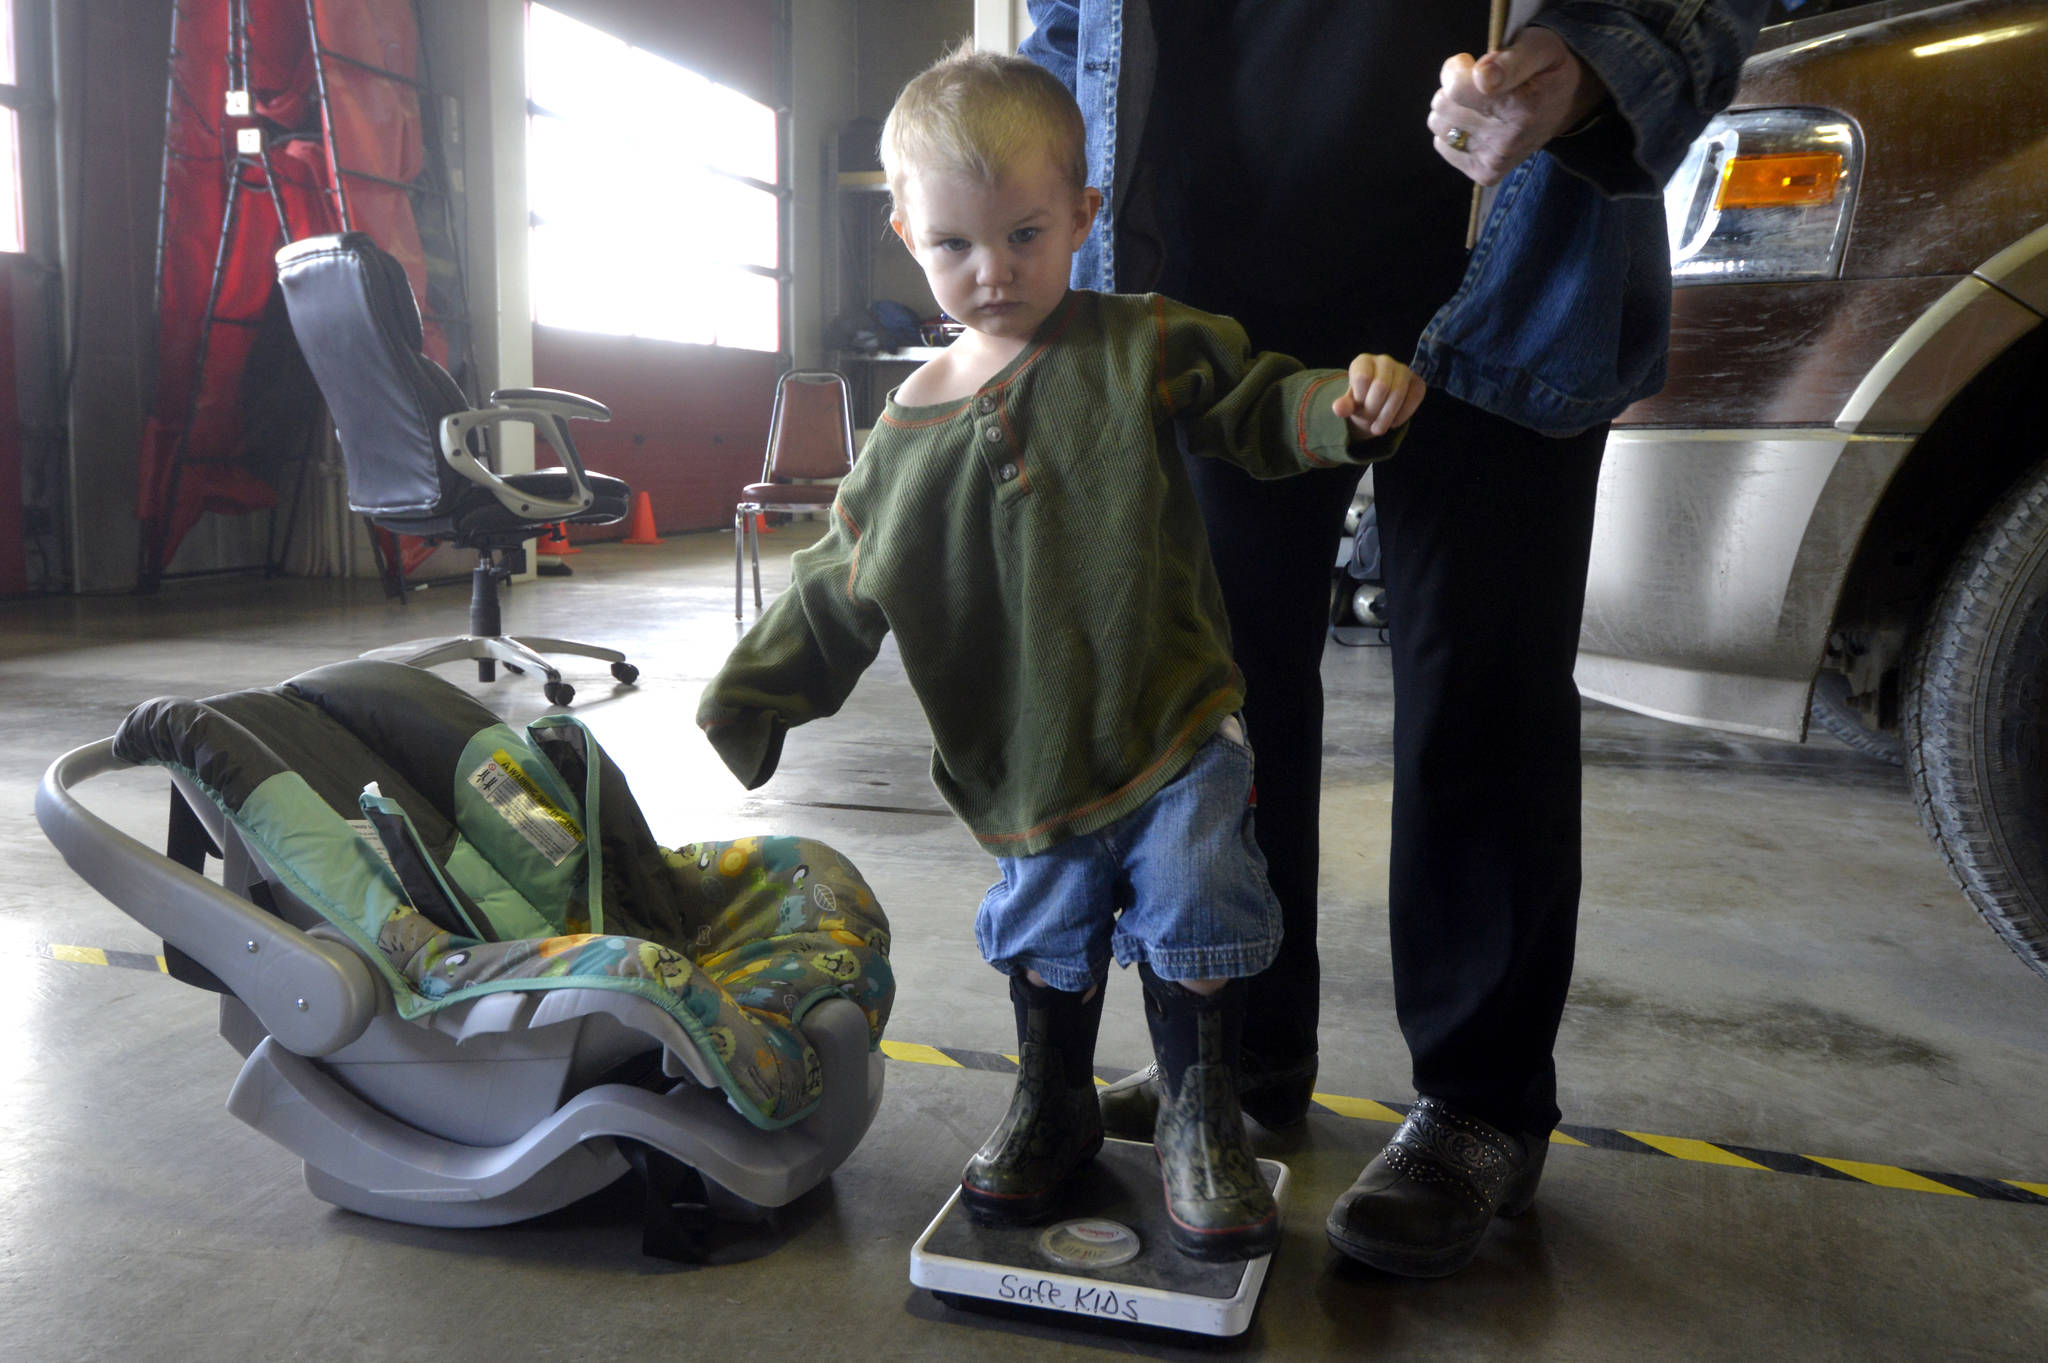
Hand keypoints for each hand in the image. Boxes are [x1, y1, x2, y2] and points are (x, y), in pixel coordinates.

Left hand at [1333, 354, 1424, 439]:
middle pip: (1382, 386)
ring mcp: (1403, 370)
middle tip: (1368, 422)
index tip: (1358, 407)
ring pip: (1398, 393)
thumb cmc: (1360, 400)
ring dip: (1387, 417)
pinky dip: (1402, 416)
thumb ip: (1344, 405)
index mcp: (1363, 361)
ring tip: (1377, 429)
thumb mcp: (1350, 404)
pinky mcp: (1418, 382)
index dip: (1360, 398)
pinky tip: (1393, 422)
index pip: (1362, 378)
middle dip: (1373, 410)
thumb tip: (1338, 409)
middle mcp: (1384, 361)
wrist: (1376, 404)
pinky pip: (1413, 398)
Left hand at [1429, 27, 1608, 185]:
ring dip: (1452, 109)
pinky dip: (1453, 131)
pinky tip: (1477, 123)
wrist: (1569, 103)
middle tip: (1479, 84)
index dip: (1457, 68)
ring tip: (1479, 103)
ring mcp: (1496, 160)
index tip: (1471, 62)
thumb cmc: (1548, 68)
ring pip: (1438, 126)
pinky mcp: (1485, 173)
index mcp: (1521, 106)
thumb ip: (1510, 59)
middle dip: (1454, 88)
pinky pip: (1443, 146)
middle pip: (1441, 106)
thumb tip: (1481, 76)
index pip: (1455, 89)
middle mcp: (1508, 139)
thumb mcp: (1539, 47)